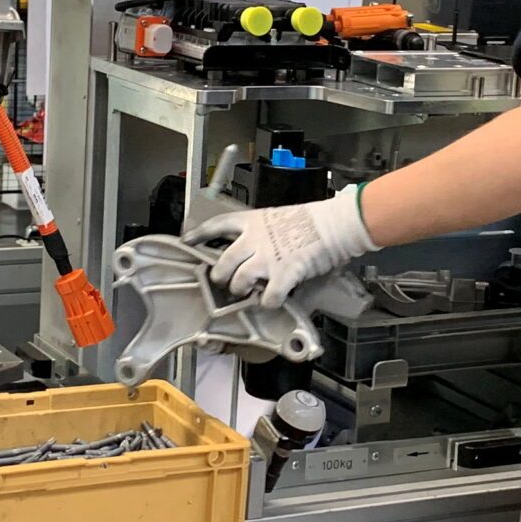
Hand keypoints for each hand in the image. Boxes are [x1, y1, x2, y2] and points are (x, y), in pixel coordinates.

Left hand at [184, 188, 375, 306]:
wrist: (334, 224)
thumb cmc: (310, 220)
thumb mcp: (277, 218)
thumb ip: (260, 234)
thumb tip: (251, 250)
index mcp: (251, 222)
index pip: (217, 225)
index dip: (199, 234)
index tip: (186, 240)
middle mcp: (254, 240)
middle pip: (223, 263)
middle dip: (221, 277)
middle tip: (226, 282)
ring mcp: (267, 259)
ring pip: (239, 282)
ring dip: (241, 291)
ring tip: (248, 292)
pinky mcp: (283, 275)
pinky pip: (267, 298)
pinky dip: (268, 303)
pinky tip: (272, 300)